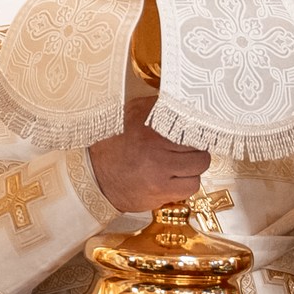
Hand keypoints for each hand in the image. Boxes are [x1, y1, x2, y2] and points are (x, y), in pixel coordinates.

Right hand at [86, 96, 211, 212]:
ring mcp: (159, 170)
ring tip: (177, 166)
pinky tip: (174, 179)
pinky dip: (186, 184)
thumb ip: (157, 106)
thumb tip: (184, 102)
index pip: (192, 122)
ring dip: (192, 167)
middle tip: (184, 150)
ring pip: (200, 167)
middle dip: (195, 148)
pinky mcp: (160, 190)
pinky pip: (191, 186)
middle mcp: (155, 146)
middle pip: (200, 145)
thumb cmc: (113, 144)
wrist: (93, 175)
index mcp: (150, 122)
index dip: (196, 129)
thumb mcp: (131, 114)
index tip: (194, 132)